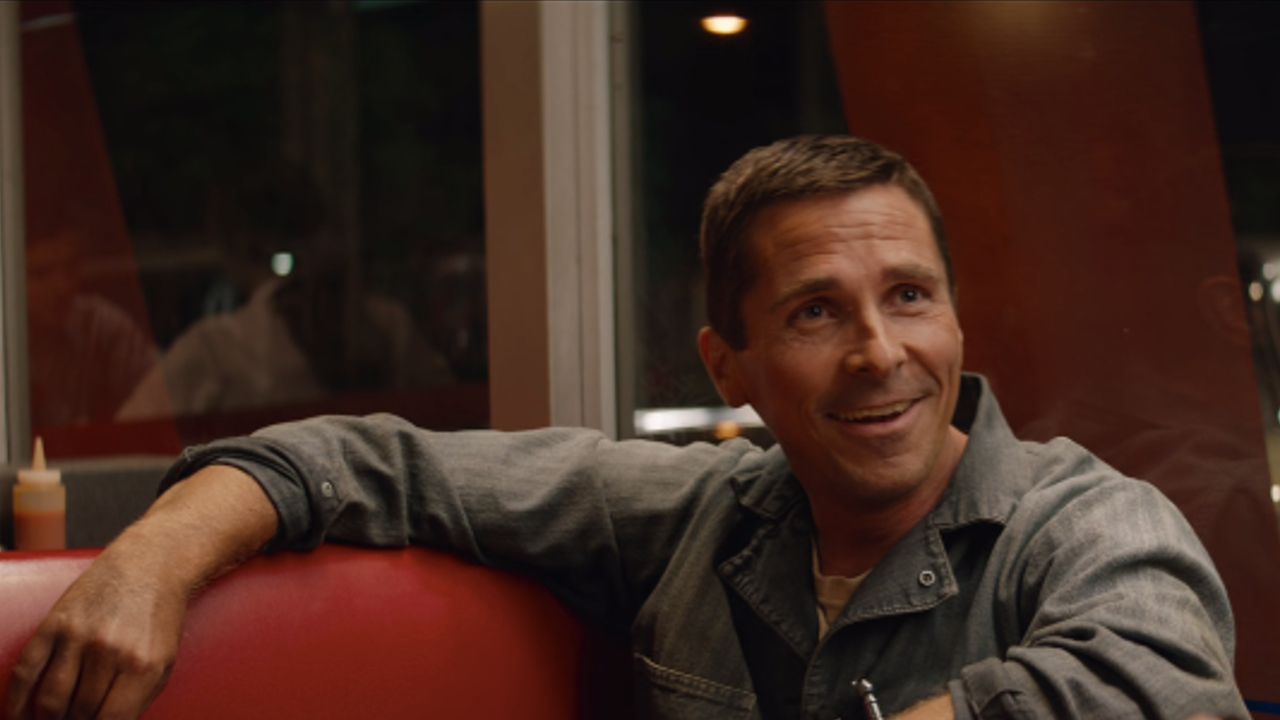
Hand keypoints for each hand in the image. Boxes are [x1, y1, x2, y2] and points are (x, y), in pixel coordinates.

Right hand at [6, 541, 186, 719]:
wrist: (150, 566)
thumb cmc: (158, 617)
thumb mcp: (164, 662)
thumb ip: (138, 699)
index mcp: (143, 666)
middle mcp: (109, 652)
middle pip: (79, 712)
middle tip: (77, 719)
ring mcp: (79, 637)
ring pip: (50, 700)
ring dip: (48, 717)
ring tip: (54, 719)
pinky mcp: (55, 623)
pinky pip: (26, 671)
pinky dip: (18, 700)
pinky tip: (20, 715)